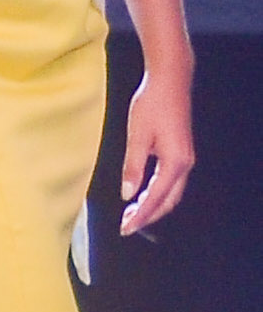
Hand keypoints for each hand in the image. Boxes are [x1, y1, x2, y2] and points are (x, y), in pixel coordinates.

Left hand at [118, 63, 193, 235]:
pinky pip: (171, 182)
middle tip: (126, 227)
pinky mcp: (181, 153)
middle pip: (168, 201)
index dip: (141, 216)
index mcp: (175, 162)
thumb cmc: (151, 105)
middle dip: (148, 216)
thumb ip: (133, 166)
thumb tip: (128, 194)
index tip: (125, 228)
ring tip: (130, 214)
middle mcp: (185, 164)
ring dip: (152, 206)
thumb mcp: (137, 136)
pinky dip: (157, 193)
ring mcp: (185, 159)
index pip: (156, 198)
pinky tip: (141, 195)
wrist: (170, 82)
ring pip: (171, 193)